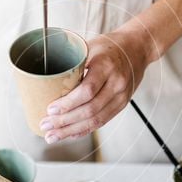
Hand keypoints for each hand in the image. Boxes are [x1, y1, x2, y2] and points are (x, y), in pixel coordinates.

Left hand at [39, 28, 152, 143]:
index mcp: (107, 66)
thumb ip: (72, 62)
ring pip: (95, 120)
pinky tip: (69, 134)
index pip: (87, 91)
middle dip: (65, 121)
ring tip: (52, 135)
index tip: (50, 109)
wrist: (137, 49)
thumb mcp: (90, 46)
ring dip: (71, 130)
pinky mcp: (121, 105)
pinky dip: (83, 130)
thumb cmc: (109, 46)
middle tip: (45, 125)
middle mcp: (116, 84)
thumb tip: (45, 76)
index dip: (68, 103)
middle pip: (90, 110)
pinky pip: (101, 122)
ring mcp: (121, 97)